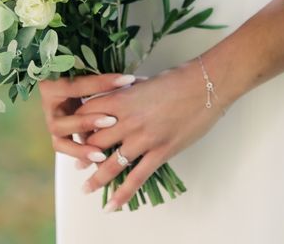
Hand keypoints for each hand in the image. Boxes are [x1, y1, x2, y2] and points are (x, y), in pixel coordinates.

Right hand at [38, 73, 136, 167]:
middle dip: (86, 122)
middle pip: (61, 119)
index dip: (102, 83)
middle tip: (112, 121)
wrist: (65, 86)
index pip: (77, 85)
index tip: (127, 81)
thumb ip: (102, 78)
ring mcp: (53, 123)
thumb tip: (131, 80)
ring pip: (60, 141)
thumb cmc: (77, 73)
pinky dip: (81, 154)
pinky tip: (100, 157)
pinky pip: (65, 149)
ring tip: (102, 154)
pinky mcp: (59, 136)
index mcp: (53, 84)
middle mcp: (49, 106)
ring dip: (81, 148)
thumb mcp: (87, 72)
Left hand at [70, 56, 237, 211]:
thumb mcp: (143, 82)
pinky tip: (113, 204)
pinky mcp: (160, 152)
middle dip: (83, 155)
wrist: (205, 86)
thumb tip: (117, 96)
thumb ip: (126, 93)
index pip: (86, 114)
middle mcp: (127, 120)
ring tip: (86, 188)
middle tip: (78, 164)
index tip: (78, 132)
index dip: (78, 124)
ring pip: (111, 164)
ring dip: (96, 178)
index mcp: (121, 99)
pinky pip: (137, 177)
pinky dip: (123, 193)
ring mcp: (143, 138)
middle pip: (94, 142)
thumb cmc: (177, 79)